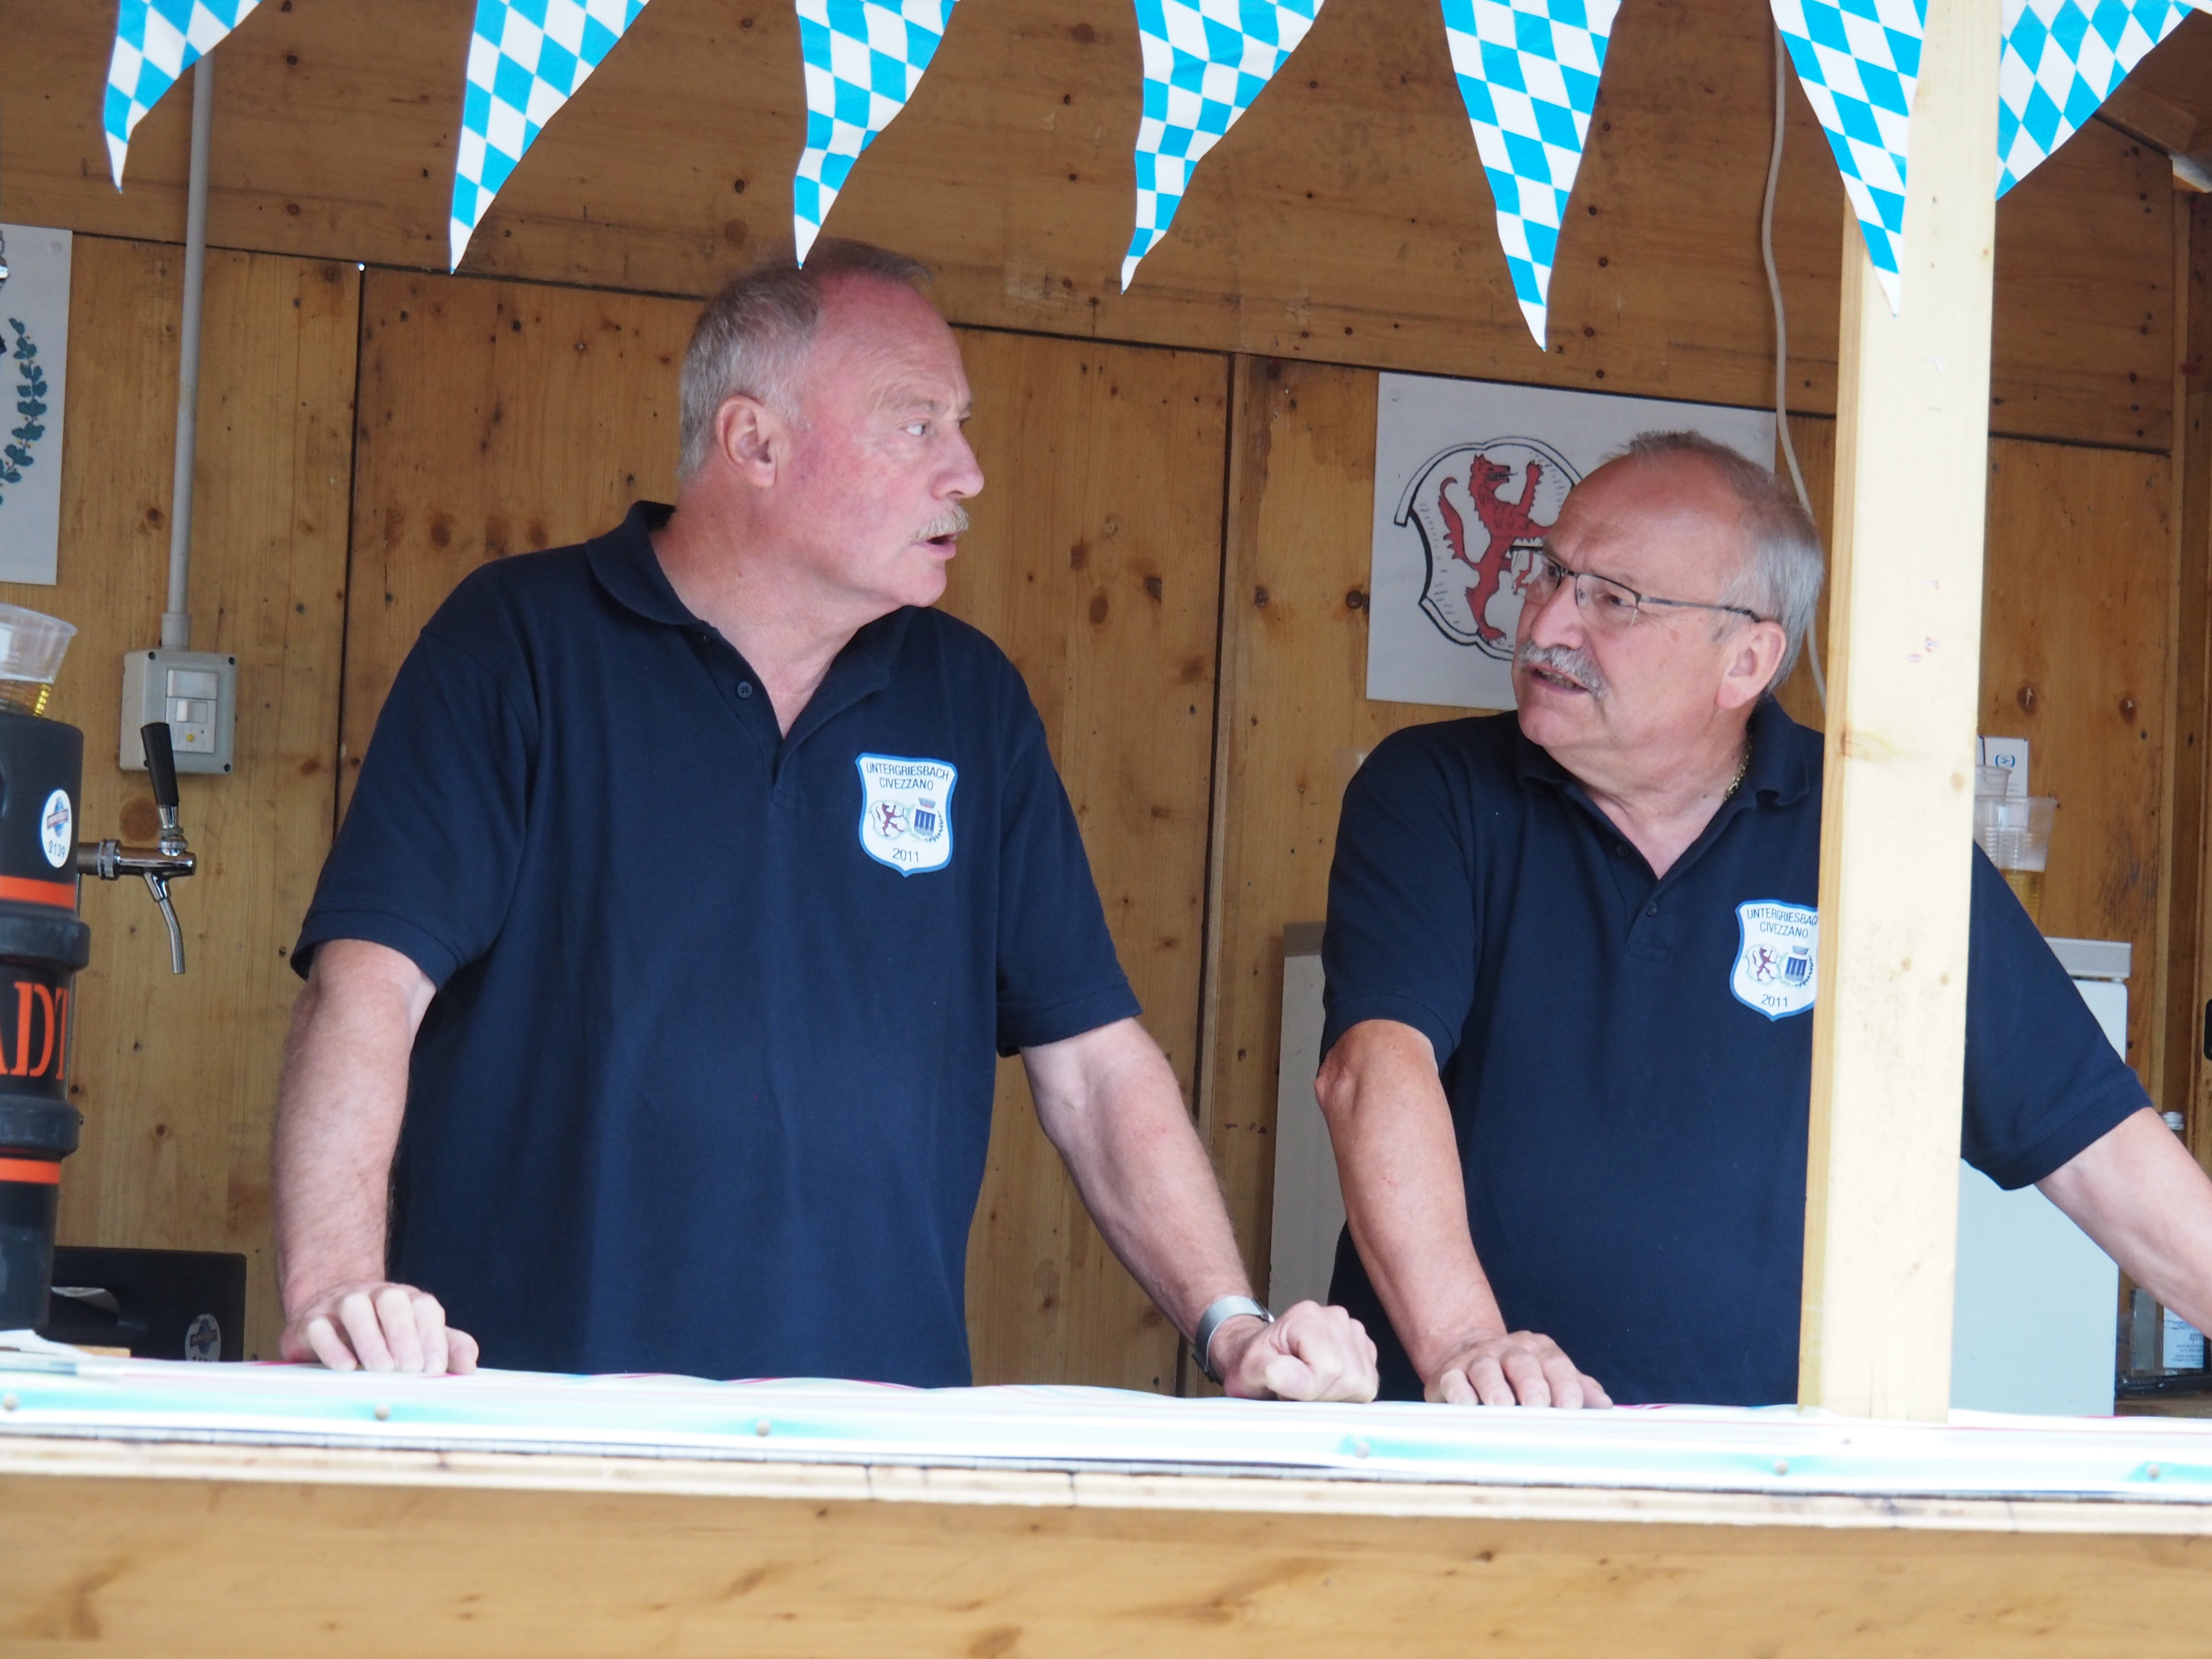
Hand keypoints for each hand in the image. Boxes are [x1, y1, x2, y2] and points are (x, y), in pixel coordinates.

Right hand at [279, 1280, 479, 1375]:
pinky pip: (320, 1327)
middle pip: (393, 1302)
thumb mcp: (418, 1340)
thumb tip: (470, 1367)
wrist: (328, 1320)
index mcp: (407, 1300)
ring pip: (356, 1309)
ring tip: (382, 1369)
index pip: (425, 1308)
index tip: (436, 1368)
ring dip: (371, 1339)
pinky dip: (332, 1347)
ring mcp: (341, 1304)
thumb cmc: (382, 1337)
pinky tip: (346, 1366)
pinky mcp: (310, 1321)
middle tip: (411, 1369)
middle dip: (404, 1335)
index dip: (432, 1337)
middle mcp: (375, 1296)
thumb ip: (447, 1348)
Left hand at [1212, 1301, 1378, 1401]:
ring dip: (1336, 1396)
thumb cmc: (1256, 1362)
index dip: (1309, 1391)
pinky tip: (1326, 1385)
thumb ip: (1271, 1372)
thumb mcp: (1249, 1369)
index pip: (1328, 1368)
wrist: (1262, 1352)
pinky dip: (1348, 1394)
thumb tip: (1299, 1379)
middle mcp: (1335, 1318)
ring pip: (1362, 1383)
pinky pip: (1369, 1384)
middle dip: (1323, 1396)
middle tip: (1297, 1391)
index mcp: (1306, 1317)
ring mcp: (1354, 1331)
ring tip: (1310, 1387)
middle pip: (1349, 1377)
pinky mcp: (1365, 1348)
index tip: (1286, 1392)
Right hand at [1426, 1330, 1608, 1407]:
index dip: (1565, 1384)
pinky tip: (1467, 1404)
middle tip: (1538, 1406)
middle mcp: (1507, 1350)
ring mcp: (1476, 1359)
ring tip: (1502, 1406)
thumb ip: (1577, 1387)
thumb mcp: (1550, 1374)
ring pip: (1486, 1369)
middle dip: (1531, 1384)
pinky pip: (1453, 1380)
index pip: (1555, 1363)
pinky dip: (1459, 1392)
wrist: (1466, 1352)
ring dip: (1494, 1387)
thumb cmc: (1518, 1375)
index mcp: (1538, 1351)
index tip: (1572, 1407)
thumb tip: (1605, 1406)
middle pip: (1521, 1363)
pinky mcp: (1449, 1373)